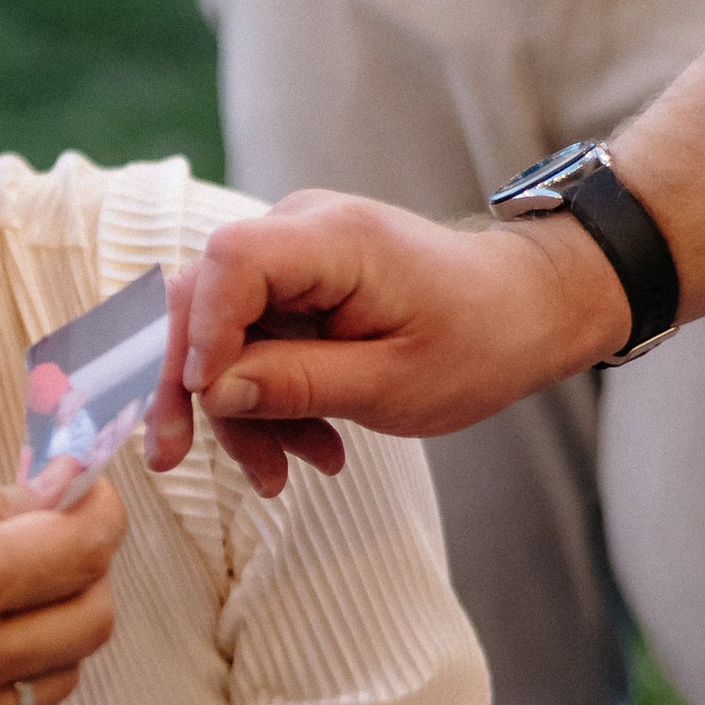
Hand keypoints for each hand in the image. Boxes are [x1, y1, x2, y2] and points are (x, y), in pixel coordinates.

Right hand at [148, 198, 626, 496]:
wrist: (528, 311)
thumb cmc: (480, 341)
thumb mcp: (392, 384)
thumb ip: (296, 384)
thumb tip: (209, 390)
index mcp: (334, 240)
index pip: (230, 262)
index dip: (199, 330)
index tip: (204, 398)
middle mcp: (301, 230)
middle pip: (203, 297)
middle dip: (190, 386)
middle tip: (176, 459)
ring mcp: (296, 256)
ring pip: (222, 331)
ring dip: (241, 409)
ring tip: (285, 474)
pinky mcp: (298, 285)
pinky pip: (253, 339)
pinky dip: (267, 397)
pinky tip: (305, 447)